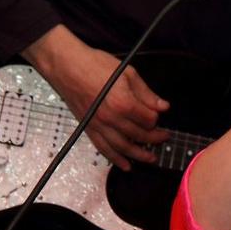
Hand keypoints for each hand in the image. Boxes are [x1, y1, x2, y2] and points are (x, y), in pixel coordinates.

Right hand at [22, 25, 169, 170]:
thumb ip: (146, 93)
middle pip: (138, 135)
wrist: (66, 66)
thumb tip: (163, 106)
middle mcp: (110, 118)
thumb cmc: (94, 65)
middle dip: (154, 138)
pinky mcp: (88, 128)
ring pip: (122, 147)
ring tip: (151, 158)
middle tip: (164, 138)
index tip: (161, 114)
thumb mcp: (128, 73)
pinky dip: (115, 159)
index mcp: (123, 103)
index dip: (157, 118)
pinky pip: (103, 149)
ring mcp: (98, 125)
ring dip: (138, 155)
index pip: (148, 119)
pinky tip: (126, 165)